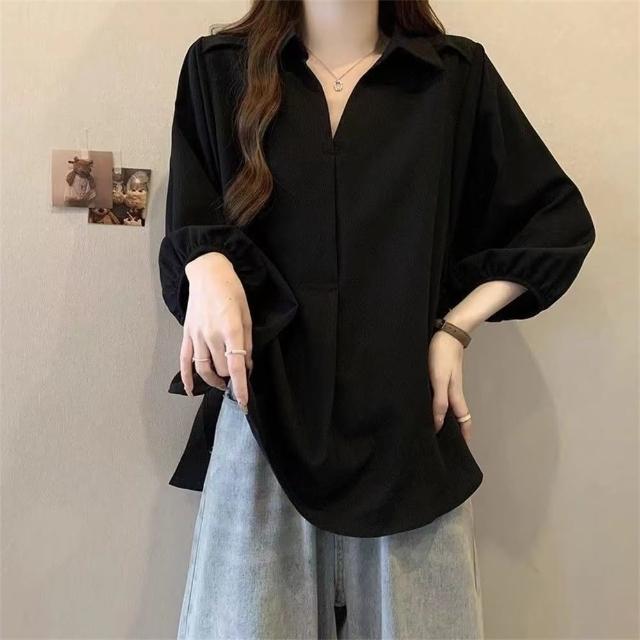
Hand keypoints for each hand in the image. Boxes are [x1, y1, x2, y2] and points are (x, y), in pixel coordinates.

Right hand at [180, 251, 252, 408]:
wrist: (207, 273)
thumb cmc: (232, 291)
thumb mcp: (247, 314)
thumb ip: (247, 342)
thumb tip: (247, 366)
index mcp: (230, 329)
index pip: (235, 366)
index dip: (240, 387)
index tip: (244, 402)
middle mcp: (211, 335)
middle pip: (222, 369)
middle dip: (232, 374)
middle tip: (239, 370)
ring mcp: (196, 336)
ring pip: (203, 369)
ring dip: (214, 380)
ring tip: (222, 382)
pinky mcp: (186, 334)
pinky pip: (184, 360)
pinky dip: (186, 377)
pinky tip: (191, 390)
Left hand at [427, 330, 472, 442]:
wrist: (448, 331)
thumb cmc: (442, 355)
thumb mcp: (439, 380)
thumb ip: (439, 401)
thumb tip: (438, 423)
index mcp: (455, 394)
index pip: (463, 419)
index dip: (464, 434)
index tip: (461, 448)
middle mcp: (453, 390)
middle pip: (457, 414)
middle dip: (455, 429)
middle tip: (444, 441)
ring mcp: (449, 382)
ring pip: (449, 405)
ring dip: (446, 417)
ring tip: (435, 427)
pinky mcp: (442, 374)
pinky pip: (442, 395)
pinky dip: (438, 404)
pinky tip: (428, 405)